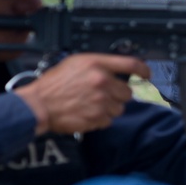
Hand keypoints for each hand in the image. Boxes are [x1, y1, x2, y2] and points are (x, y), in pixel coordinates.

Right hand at [16, 54, 150, 135]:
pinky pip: (109, 120)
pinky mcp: (97, 118)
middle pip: (128, 92)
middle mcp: (102, 81)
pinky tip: (87, 113)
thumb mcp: (75, 63)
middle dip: (118, 95)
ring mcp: (101, 101)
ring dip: (110, 108)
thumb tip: (117, 71)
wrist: (38, 105)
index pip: (132, 64)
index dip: (144, 70)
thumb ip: (98, 65)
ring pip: (120, 108)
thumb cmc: (54, 84)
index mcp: (97, 64)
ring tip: (91, 105)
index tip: (147, 74)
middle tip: (102, 95)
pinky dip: (101, 119)